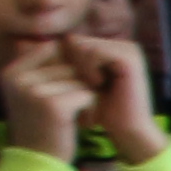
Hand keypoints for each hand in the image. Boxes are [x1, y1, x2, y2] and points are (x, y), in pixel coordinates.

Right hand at [0, 35, 89, 161]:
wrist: (38, 163)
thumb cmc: (43, 127)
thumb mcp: (34, 94)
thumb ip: (45, 69)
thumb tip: (68, 40)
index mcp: (11, 72)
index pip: (52, 48)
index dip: (72, 64)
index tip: (76, 85)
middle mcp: (17, 78)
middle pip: (68, 63)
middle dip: (82, 82)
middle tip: (80, 105)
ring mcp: (33, 90)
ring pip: (81, 78)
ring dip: (89, 96)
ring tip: (79, 116)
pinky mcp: (52, 105)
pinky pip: (88, 93)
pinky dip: (92, 108)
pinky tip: (83, 123)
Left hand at [69, 31, 162, 161]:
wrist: (127, 130)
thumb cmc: (102, 110)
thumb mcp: (80, 81)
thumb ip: (68, 59)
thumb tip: (41, 41)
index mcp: (113, 47)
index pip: (73, 41)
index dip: (66, 62)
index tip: (77, 84)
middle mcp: (123, 45)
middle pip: (76, 41)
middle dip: (72, 64)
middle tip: (85, 86)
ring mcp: (129, 50)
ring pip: (82, 45)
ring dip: (79, 69)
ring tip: (92, 86)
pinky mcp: (129, 58)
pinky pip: (94, 52)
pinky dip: (89, 69)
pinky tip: (98, 84)